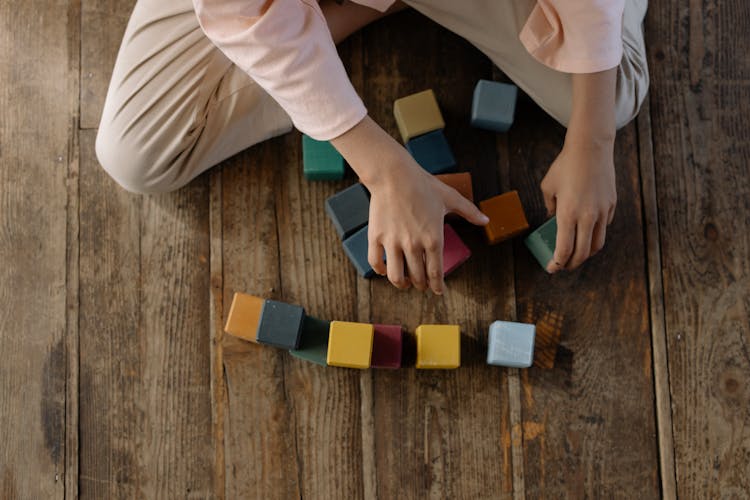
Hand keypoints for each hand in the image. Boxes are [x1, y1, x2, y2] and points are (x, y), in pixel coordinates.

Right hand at [330, 116, 487, 293]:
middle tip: (422, 284)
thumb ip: (469, 212)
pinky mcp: (376, 237)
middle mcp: (413, 245)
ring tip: (405, 282)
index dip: (437, 286)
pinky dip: (380, 271)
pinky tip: (385, 271)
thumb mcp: (450, 198)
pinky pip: (376, 262)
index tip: (438, 291)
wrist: (394, 174)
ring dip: (402, 284)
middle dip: (421, 285)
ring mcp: (393, 243)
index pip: (436, 273)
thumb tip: (486, 220)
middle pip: (417, 278)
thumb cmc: (423, 185)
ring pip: (396, 276)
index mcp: (433, 238)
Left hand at [540, 137, 616, 272]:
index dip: (557, 263)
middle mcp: (587, 216)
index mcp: (568, 214)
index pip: (564, 249)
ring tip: (577, 255)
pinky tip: (586, 233)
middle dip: (571, 264)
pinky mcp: (611, 205)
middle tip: (563, 266)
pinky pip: (603, 228)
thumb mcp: (548, 187)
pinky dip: (594, 235)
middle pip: (582, 253)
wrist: (591, 148)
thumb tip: (553, 219)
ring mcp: (602, 212)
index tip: (552, 268)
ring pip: (597, 244)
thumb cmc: (565, 166)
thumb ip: (549, 207)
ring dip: (586, 254)